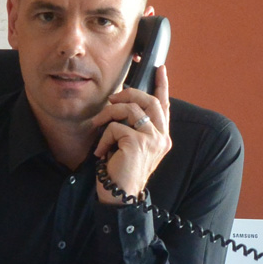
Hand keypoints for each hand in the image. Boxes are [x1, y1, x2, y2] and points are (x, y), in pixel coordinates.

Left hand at [91, 65, 171, 204]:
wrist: (120, 195)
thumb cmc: (121, 172)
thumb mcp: (131, 146)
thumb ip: (134, 127)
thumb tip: (122, 102)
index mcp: (162, 137)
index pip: (164, 105)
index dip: (161, 85)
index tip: (159, 68)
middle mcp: (162, 137)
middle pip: (148, 100)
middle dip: (128, 93)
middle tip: (112, 99)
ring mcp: (152, 140)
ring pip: (129, 109)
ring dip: (108, 115)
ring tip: (98, 126)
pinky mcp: (138, 143)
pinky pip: (115, 127)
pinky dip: (103, 138)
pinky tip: (101, 152)